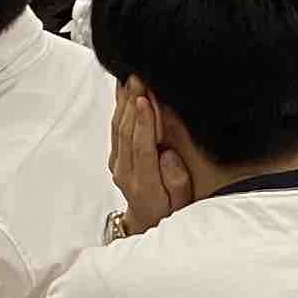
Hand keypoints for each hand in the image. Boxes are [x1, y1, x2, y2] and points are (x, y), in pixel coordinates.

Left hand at [107, 87, 185, 235]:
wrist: (148, 221)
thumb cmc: (171, 209)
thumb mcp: (182, 203)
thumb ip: (176, 181)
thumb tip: (167, 157)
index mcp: (143, 184)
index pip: (141, 148)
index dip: (143, 123)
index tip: (145, 100)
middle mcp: (125, 172)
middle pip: (126, 132)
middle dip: (132, 102)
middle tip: (139, 77)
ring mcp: (117, 163)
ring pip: (118, 127)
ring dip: (124, 100)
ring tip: (132, 76)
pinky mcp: (115, 155)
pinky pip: (115, 127)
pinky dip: (120, 106)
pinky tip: (124, 89)